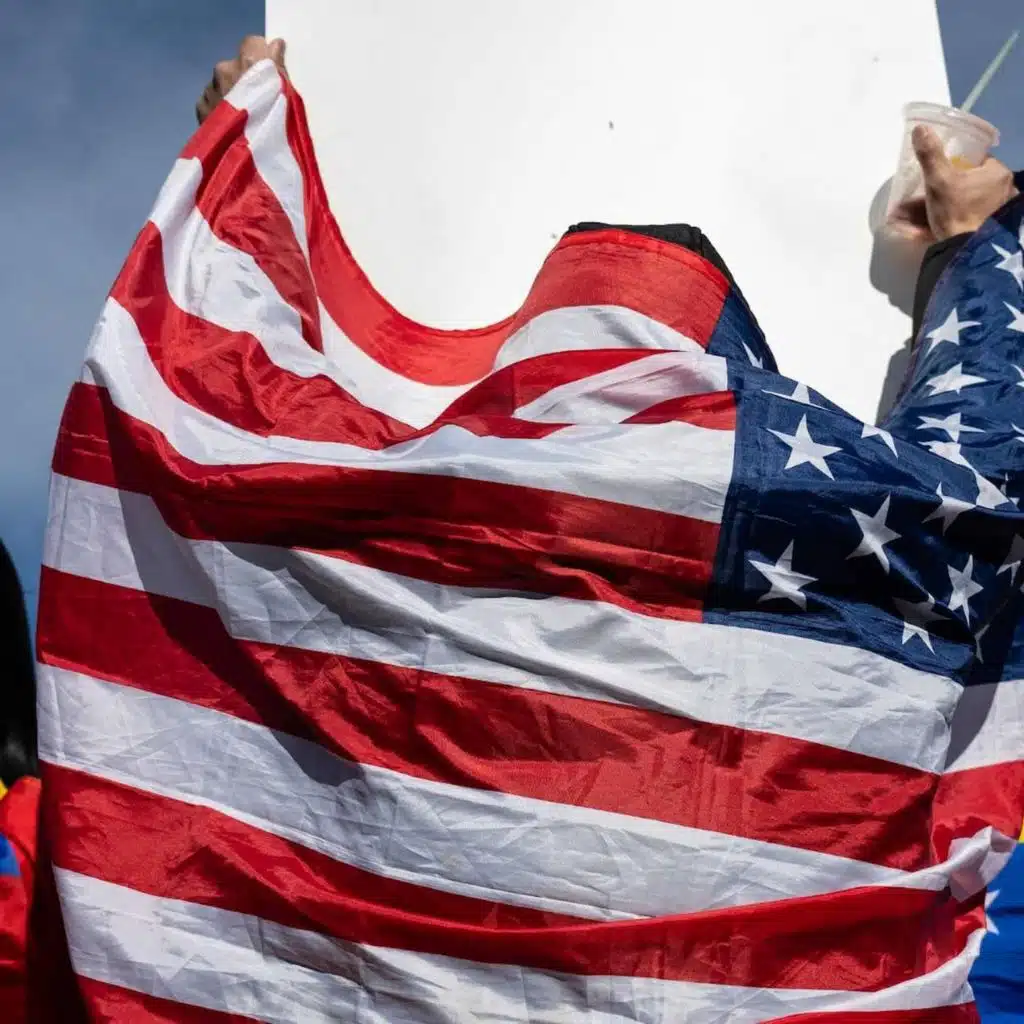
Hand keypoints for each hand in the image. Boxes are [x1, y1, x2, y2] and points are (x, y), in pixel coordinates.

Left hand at [196, 36, 286, 124]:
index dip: (261, 56)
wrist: (244, 162)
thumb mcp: (285, 98)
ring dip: (232, 94)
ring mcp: (210, 88)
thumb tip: (275, 45)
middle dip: (245, 78)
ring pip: (223, 84)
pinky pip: (212, 100)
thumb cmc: (271, 128)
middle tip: (259, 104)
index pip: (252, 43)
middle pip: (236, 65)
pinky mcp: (201, 107)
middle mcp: (225, 69)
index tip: (269, 73)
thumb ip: (277, 68)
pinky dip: (221, 110)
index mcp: (248, 64)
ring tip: (245, 120)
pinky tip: (232, 127)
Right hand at [890, 125, 1017, 241]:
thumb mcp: (938, 180)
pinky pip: (977, 218)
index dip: (958, 165)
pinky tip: (947, 225)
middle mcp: (1007, 190)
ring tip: (937, 213)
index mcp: (998, 173)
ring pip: (975, 201)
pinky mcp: (996, 230)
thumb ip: (930, 155)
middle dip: (955, 187)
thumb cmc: (956, 212)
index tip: (942, 173)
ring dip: (956, 205)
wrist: (965, 251)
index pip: (978, 161)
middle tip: (935, 195)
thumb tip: (921, 128)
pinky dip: (962, 219)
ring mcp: (1003, 212)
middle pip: (975, 181)